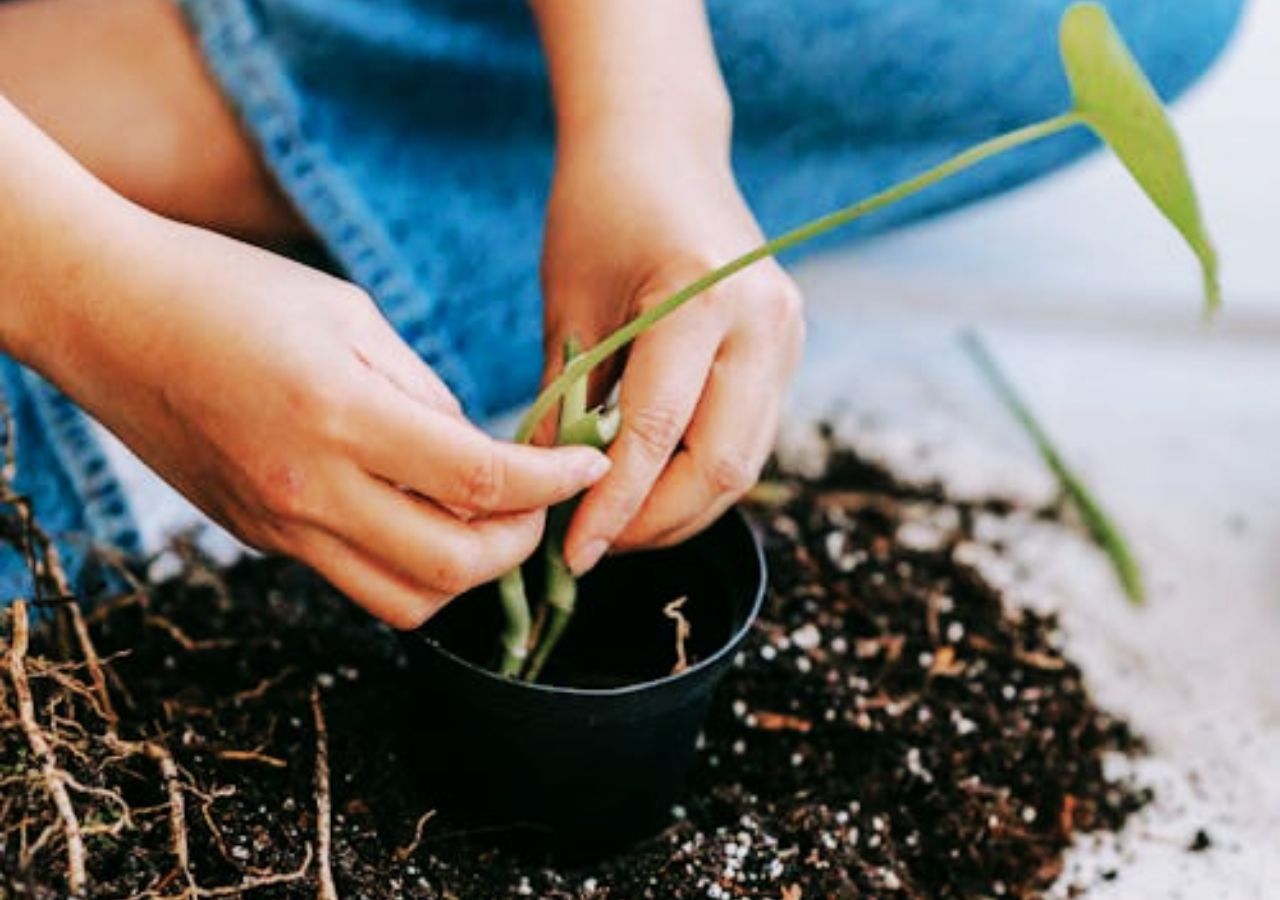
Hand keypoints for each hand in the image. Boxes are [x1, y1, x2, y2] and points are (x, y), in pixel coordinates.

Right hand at [30, 207, 609, 627]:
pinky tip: (420, 516)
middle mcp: (309, 489)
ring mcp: (280, 526)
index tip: (590, 465)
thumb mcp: (351, 316)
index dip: (553, 482)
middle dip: (519, 544)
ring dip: (465, 576)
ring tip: (486, 522)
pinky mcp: (260, 539)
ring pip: (405, 603)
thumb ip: (426, 394)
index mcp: (341, 414)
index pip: (479, 481)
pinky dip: (408, 566)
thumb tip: (481, 452)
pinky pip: (354, 582)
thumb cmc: (232, 292)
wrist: (110, 317)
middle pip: (452, 568)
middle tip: (540, 504)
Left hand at [540, 132, 804, 574]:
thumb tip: (550, 497)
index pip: (657, 435)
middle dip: (655, 522)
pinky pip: (749, 435)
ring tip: (620, 524)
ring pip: (744, 463)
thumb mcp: (568, 308)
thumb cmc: (598, 212)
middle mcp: (763, 322)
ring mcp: (787, 336)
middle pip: (720, 467)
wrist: (659, 145)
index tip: (572, 552)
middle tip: (596, 546)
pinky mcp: (787, 348)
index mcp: (702, 299)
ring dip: (681, 507)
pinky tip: (653, 484)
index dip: (613, 507)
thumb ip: (564, 405)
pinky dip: (700, 472)